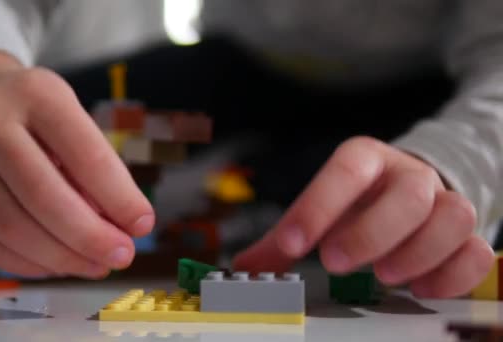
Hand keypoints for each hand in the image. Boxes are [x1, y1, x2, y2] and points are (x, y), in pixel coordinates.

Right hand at [0, 51, 153, 278]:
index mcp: (35, 94)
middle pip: (43, 196)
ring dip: (62, 258)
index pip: (86, 154)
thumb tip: (123, 228)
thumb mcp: (68, 118)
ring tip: (95, 265)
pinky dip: (28, 264)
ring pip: (11, 227)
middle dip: (90, 237)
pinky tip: (56, 265)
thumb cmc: (31, 114)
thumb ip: (94, 168)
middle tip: (121, 256)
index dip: (119, 197)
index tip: (142, 225)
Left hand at [233, 136, 494, 297]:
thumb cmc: (355, 203)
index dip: (317, 207)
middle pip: (409, 193)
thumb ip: (285, 238)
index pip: (344, 172)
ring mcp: (443, 202)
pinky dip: (454, 274)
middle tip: (336, 262)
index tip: (292, 244)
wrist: (406, 191)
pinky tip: (421, 288)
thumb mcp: (320, 210)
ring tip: (385, 276)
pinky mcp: (466, 234)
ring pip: (454, 216)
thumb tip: (245, 268)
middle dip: (372, 232)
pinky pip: (477, 249)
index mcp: (365, 161)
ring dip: (418, 252)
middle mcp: (409, 176)